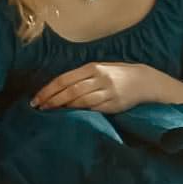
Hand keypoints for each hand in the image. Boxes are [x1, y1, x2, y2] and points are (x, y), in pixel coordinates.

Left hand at [31, 62, 159, 114]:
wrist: (145, 81)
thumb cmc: (118, 74)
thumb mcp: (100, 68)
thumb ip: (81, 77)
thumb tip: (58, 88)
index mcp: (93, 67)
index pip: (64, 79)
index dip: (48, 90)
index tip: (36, 99)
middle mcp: (99, 78)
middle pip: (70, 91)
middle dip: (52, 101)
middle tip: (39, 108)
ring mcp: (107, 92)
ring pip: (80, 101)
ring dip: (64, 108)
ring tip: (51, 113)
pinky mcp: (114, 104)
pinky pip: (93, 109)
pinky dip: (80, 112)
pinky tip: (71, 116)